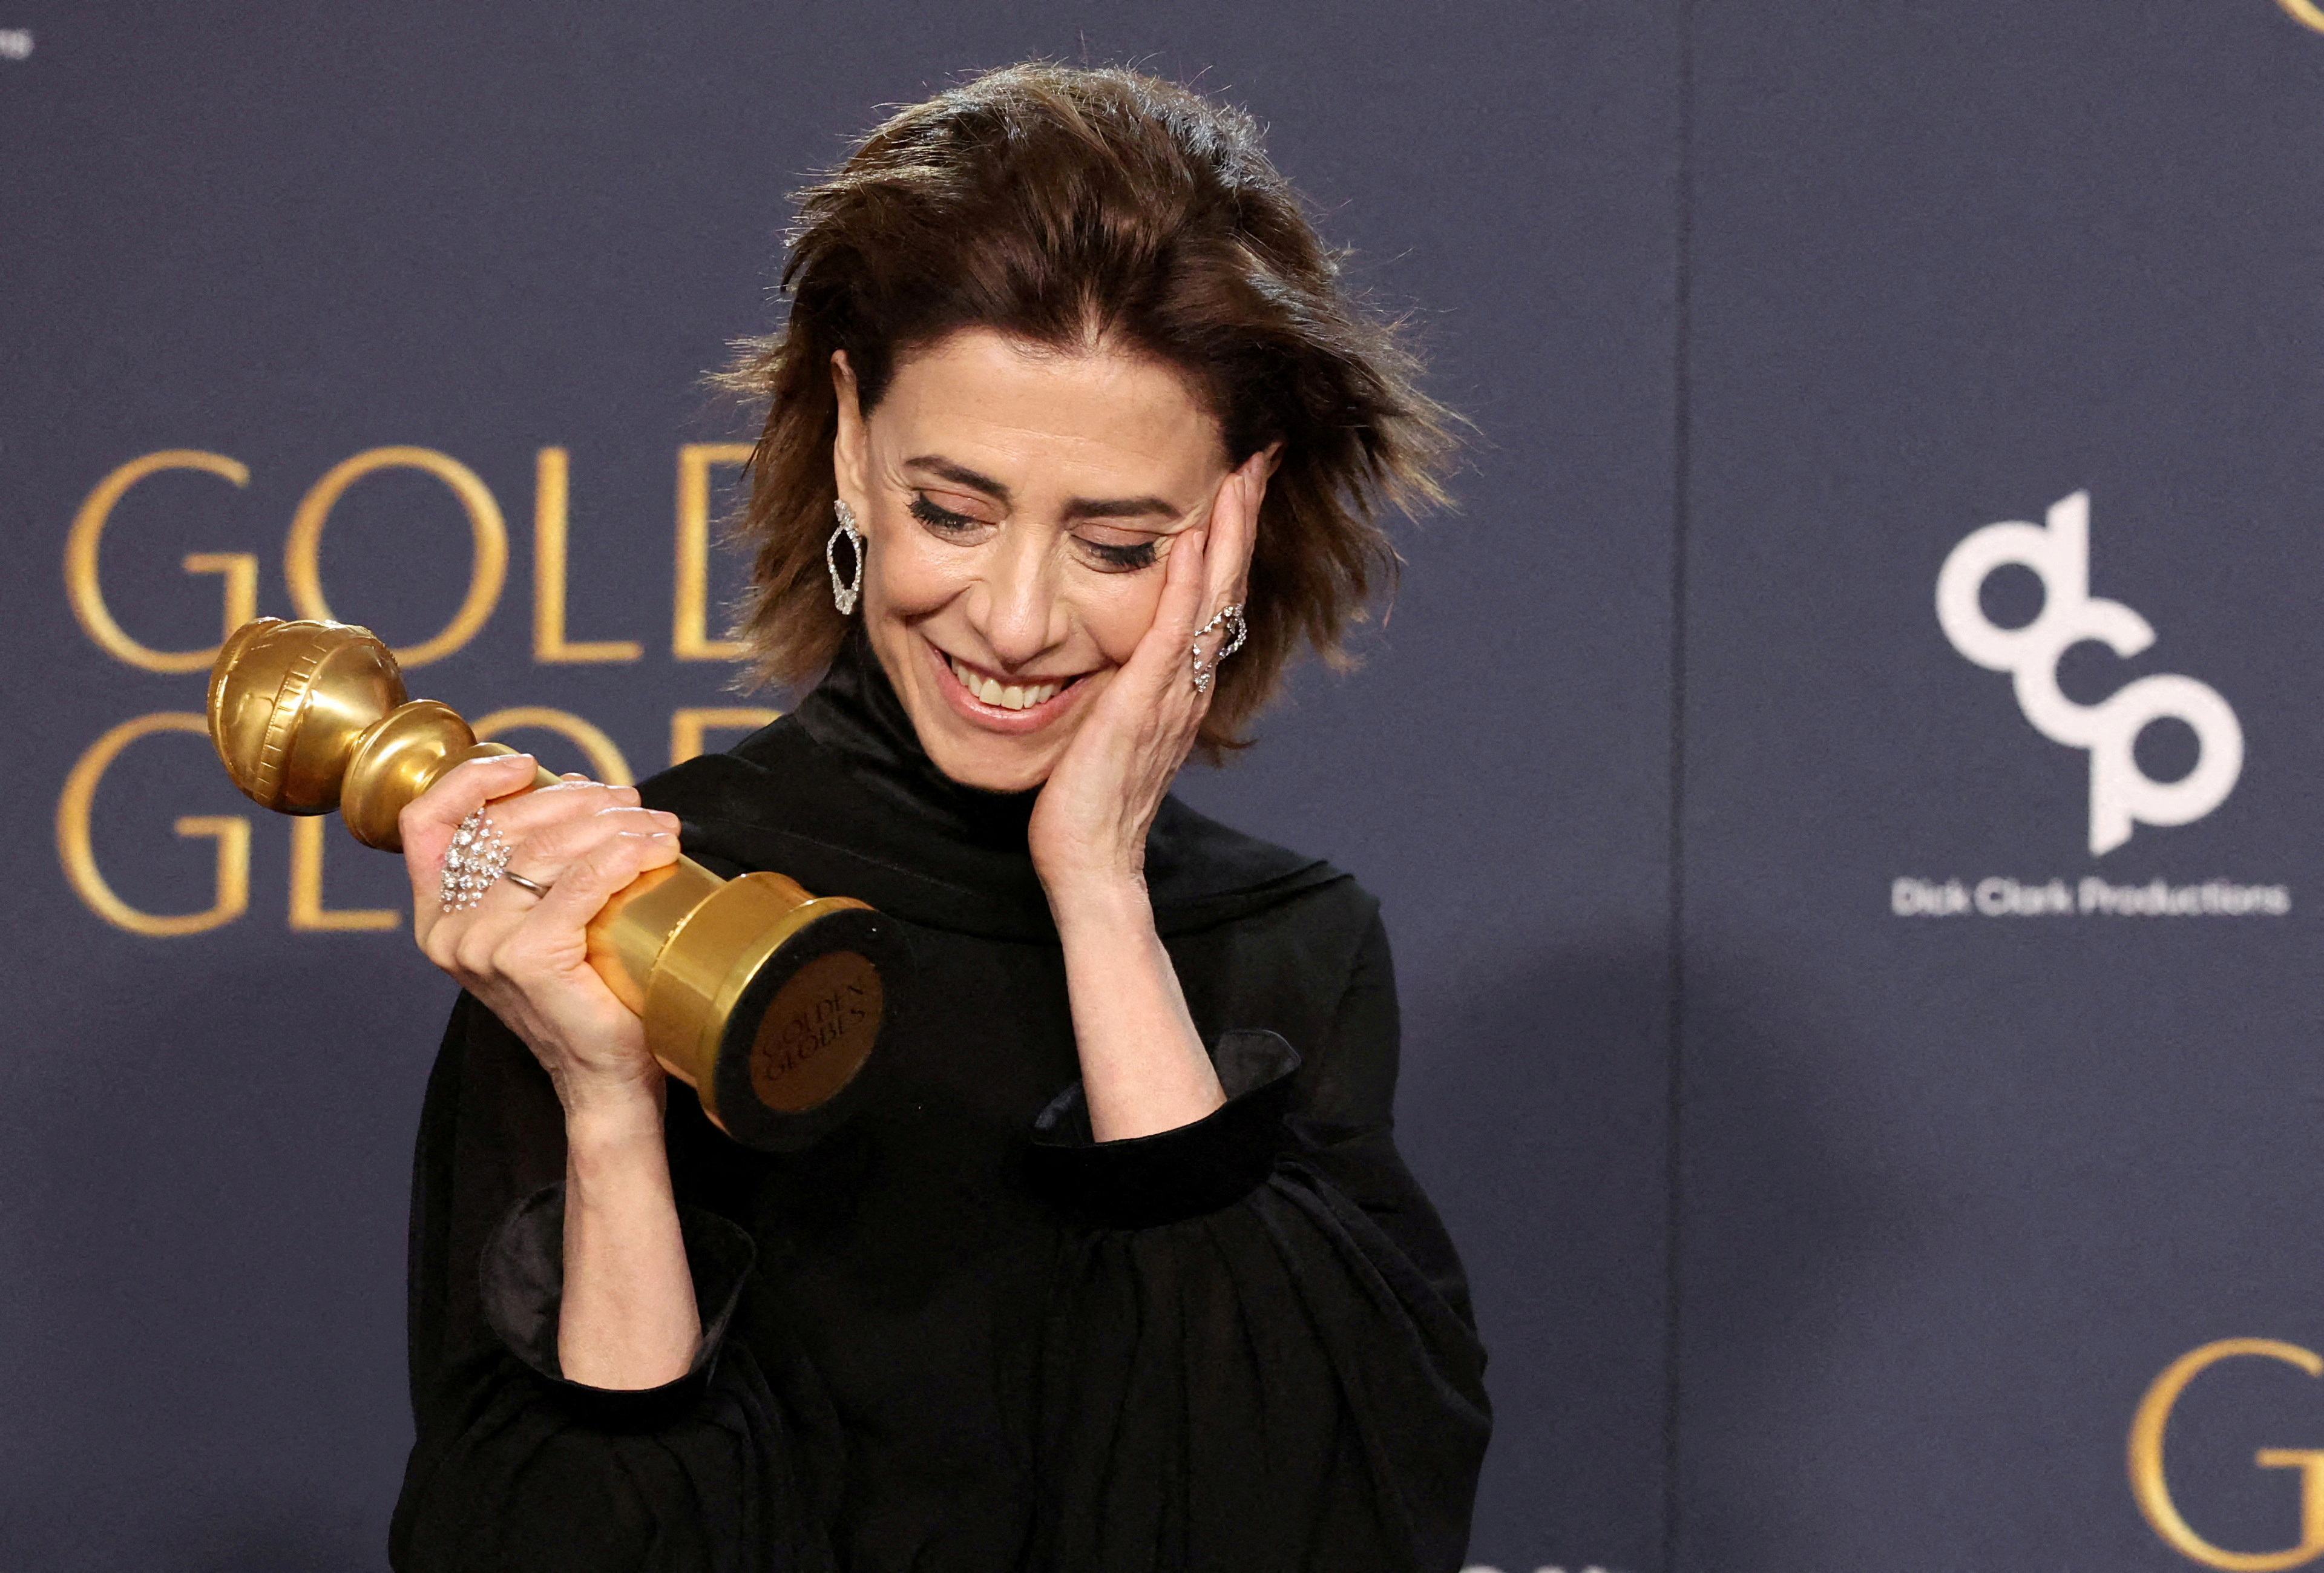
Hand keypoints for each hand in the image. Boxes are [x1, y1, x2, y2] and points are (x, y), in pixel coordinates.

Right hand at [400, 754, 682, 1120]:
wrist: (605, 1074)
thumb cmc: (586, 992)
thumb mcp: (546, 917)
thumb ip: (537, 864)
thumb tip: (575, 787)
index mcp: (438, 914)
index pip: (426, 823)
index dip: (472, 780)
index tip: (528, 765)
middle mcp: (447, 930)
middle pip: (507, 825)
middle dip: (578, 801)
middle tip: (633, 803)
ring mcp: (481, 946)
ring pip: (549, 850)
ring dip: (613, 825)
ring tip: (659, 828)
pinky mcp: (526, 960)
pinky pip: (581, 883)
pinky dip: (625, 855)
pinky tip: (657, 850)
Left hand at [1027, 450, 1266, 905]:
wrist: (1091, 860)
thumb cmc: (1090, 799)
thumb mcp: (1114, 725)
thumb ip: (1125, 684)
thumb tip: (1116, 651)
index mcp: (1182, 682)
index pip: (1216, 593)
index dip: (1231, 536)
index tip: (1239, 480)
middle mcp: (1189, 681)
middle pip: (1229, 582)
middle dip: (1243, 515)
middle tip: (1258, 453)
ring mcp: (1172, 691)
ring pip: (1212, 598)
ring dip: (1228, 531)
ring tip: (1240, 472)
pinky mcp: (1143, 704)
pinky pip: (1170, 633)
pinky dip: (1187, 584)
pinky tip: (1191, 538)